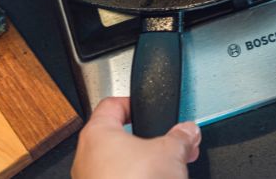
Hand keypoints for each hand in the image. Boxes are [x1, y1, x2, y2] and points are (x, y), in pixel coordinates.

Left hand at [71, 97, 200, 178]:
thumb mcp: (169, 153)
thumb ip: (180, 137)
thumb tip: (188, 131)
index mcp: (97, 134)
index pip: (111, 106)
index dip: (131, 104)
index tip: (143, 108)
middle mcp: (87, 158)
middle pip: (118, 139)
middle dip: (149, 142)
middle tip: (171, 144)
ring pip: (119, 165)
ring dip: (144, 165)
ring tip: (170, 170)